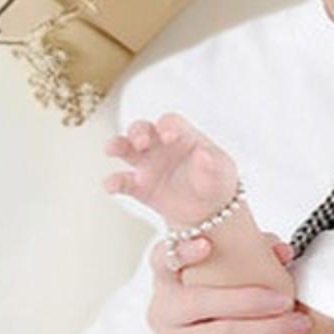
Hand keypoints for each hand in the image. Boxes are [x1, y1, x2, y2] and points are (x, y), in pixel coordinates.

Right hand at [103, 113, 238, 229]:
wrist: (211, 211)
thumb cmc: (217, 181)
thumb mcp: (221, 172)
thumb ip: (212, 163)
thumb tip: (203, 154)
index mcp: (182, 136)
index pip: (170, 122)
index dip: (167, 126)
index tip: (169, 135)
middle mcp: (160, 146)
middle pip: (142, 129)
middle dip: (138, 132)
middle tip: (142, 143)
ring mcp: (148, 165)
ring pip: (126, 149)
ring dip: (117, 146)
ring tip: (112, 150)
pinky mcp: (140, 187)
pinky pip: (123, 182)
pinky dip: (114, 182)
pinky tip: (111, 185)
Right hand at [147, 232, 319, 333]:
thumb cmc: (218, 319)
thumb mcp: (227, 288)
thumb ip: (253, 260)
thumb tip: (283, 250)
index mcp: (169, 284)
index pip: (162, 260)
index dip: (180, 250)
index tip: (206, 243)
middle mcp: (165, 315)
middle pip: (199, 302)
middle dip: (247, 299)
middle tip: (285, 299)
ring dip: (271, 328)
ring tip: (302, 323)